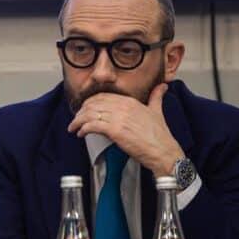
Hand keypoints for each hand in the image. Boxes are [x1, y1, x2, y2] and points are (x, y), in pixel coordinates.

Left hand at [68, 84, 183, 176]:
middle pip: (93, 105)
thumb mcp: (157, 111)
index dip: (89, 103)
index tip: (84, 109)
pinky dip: (83, 129)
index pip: (102, 97)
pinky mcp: (116, 131)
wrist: (164, 152)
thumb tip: (162, 86)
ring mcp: (119, 118)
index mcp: (130, 101)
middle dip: (81, 112)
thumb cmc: (160, 136)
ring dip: (78, 121)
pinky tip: (80, 133)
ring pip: (90, 114)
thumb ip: (156, 97)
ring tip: (74, 127)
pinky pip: (92, 126)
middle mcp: (123, 107)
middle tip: (76, 119)